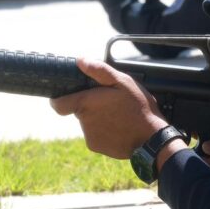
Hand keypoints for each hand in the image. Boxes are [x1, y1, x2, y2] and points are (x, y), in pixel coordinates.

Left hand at [51, 58, 168, 158]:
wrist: (151, 139)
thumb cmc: (138, 107)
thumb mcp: (122, 82)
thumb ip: (99, 70)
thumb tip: (80, 61)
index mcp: (85, 104)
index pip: (57, 104)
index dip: (59, 99)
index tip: (69, 94)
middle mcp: (83, 122)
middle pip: (78, 110)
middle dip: (90, 105)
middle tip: (110, 102)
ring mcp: (89, 137)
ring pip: (88, 123)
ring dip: (98, 118)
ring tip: (118, 115)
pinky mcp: (97, 147)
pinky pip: (96, 136)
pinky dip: (104, 131)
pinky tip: (120, 127)